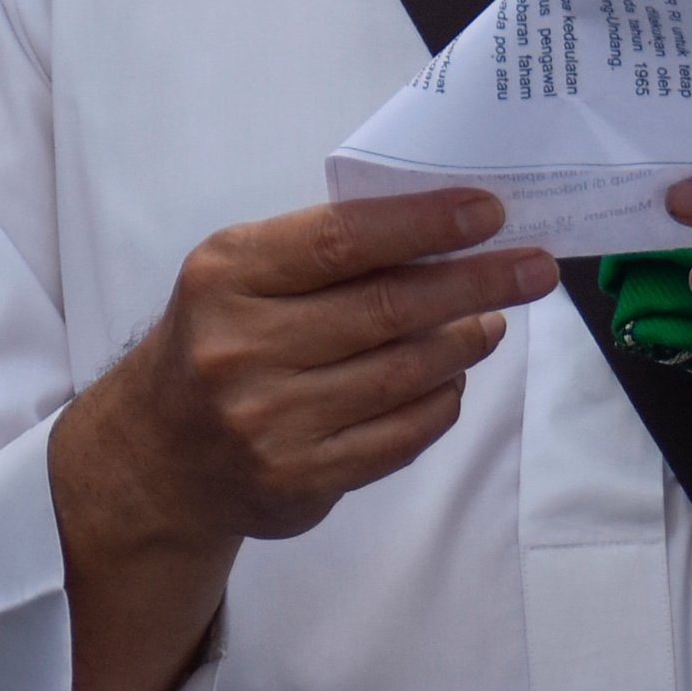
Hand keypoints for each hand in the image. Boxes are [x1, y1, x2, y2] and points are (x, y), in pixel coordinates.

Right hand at [60, 189, 553, 556]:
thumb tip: (445, 231)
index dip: (423, 224)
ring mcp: (270, 419)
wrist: (159, 454)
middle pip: (387, 308)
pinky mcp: (299, 477)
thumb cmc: (219, 339)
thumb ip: (325, 252)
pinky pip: (399, 434)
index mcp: (226, 275)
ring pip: (402, 374)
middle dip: (475, 282)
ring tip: (494, 321)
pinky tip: (453, 379)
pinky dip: (439, 401)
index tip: (488, 213)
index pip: (342, 240)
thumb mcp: (242, 275)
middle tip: (533, 268)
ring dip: (464, 343)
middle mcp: (241, 348)